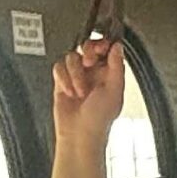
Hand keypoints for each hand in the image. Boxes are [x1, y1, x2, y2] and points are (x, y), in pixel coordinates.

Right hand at [52, 35, 126, 149]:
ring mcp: (76, 75)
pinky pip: (58, 67)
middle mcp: (93, 72)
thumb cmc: (100, 118)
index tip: (101, 48)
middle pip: (87, 46)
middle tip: (89, 62)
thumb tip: (118, 47)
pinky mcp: (62, 81)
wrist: (79, 134)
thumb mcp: (114, 91)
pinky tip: (69, 92)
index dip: (102, 44)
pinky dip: (63, 79)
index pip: (106, 48)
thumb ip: (116, 66)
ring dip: (75, 73)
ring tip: (80, 91)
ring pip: (71, 56)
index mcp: (109, 72)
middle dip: (87, 52)